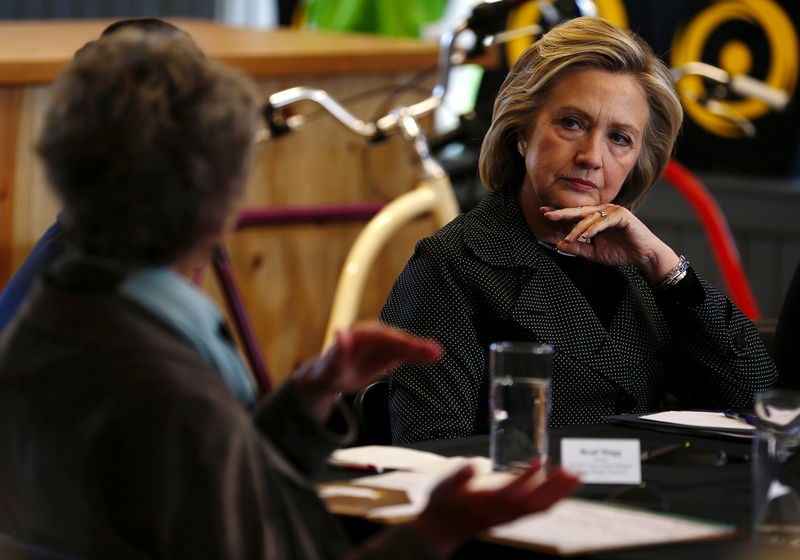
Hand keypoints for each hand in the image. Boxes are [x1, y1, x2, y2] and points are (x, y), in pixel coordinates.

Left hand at [292, 321, 441, 419]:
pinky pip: (407, 353)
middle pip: (397, 338)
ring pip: (405, 345)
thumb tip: (340, 332)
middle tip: (432, 350)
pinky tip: (434, 356)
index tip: (410, 345)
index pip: (381, 335)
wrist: (331, 376)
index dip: (396, 339)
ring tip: (438, 353)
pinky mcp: (389, 352)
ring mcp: (383, 343)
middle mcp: (374, 334)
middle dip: (414, 344)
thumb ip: (337, 351)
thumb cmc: (327, 371)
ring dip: (421, 349)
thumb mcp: (329, 365)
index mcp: (359, 334)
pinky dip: (420, 355)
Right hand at [411, 461, 579, 556]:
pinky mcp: (513, 516)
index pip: (510, 491)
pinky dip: (552, 498)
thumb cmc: (444, 504)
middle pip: (533, 503)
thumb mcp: (442, 487)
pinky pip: (537, 509)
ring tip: (576, 477)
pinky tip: (563, 488)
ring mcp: (509, 516)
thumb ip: (458, 477)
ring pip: (539, 507)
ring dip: (559, 493)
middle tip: (573, 473)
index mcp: (485, 504)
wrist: (443, 527)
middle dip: (554, 489)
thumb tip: (473, 465)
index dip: (527, 477)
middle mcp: (502, 513)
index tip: (541, 460)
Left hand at [542, 204, 680, 284]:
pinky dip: (595, 228)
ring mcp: (613, 211)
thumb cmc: (621, 252)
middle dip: (563, 212)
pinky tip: (586, 235)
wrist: (643, 256)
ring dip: (579, 228)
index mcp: (595, 217)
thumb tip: (559, 245)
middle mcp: (603, 211)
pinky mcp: (623, 216)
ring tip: (570, 238)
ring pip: (591, 217)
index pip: (575, 214)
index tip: (544, 213)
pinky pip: (605, 221)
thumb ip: (578, 248)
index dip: (560, 213)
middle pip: (579, 211)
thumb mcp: (593, 252)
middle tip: (548, 214)